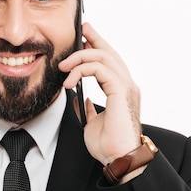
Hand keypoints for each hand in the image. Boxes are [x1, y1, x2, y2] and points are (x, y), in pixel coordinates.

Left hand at [59, 22, 141, 165]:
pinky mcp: (121, 91)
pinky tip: (70, 81)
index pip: (109, 60)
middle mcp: (126, 84)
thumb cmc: (109, 145)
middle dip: (92, 38)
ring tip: (63, 67)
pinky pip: (100, 69)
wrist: (118, 159)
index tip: (83, 35)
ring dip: (79, 58)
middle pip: (109, 52)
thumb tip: (81, 99)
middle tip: (78, 32)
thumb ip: (89, 108)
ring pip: (103, 57)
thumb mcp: (93, 122)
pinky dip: (82, 70)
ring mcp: (126, 87)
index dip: (97, 44)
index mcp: (120, 90)